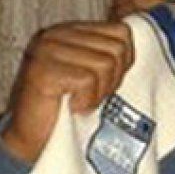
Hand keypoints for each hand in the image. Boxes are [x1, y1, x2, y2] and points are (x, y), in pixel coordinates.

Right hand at [1, 22, 133, 162]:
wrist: (34, 142)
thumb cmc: (66, 111)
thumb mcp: (95, 75)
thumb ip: (111, 55)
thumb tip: (140, 47)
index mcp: (70, 31)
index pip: (121, 32)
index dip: (122, 63)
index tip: (104, 84)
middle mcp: (55, 34)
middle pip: (117, 49)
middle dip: (111, 80)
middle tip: (90, 96)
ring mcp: (46, 50)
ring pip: (105, 64)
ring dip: (98, 92)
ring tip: (79, 102)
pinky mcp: (42, 70)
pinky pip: (87, 80)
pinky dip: (85, 100)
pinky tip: (71, 107)